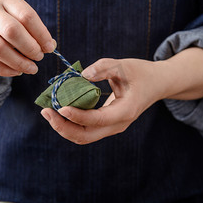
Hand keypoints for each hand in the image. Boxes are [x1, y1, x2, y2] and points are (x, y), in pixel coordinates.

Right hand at [0, 0, 55, 79]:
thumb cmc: (7, 24)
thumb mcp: (22, 21)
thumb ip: (37, 32)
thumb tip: (50, 46)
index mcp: (6, 0)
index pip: (26, 16)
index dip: (41, 34)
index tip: (49, 48)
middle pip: (11, 30)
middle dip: (30, 47)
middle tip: (39, 57)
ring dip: (19, 62)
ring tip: (31, 68)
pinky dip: (5, 70)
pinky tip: (17, 71)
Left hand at [41, 48, 202, 144]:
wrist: (156, 84)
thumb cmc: (141, 73)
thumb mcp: (125, 65)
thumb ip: (104, 68)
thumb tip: (82, 75)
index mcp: (126, 111)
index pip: (98, 120)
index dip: (78, 116)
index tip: (61, 106)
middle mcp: (118, 124)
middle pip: (86, 136)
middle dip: (63, 127)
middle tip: (46, 111)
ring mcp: (112, 127)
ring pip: (83, 137)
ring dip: (63, 127)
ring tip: (47, 112)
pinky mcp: (106, 125)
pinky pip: (85, 130)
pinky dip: (69, 124)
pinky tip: (58, 110)